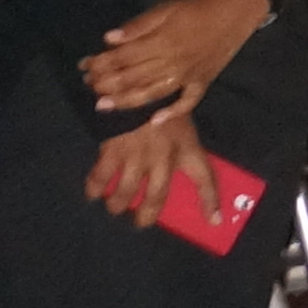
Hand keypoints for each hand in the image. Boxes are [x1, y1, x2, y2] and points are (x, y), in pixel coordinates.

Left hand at [82, 0, 270, 117]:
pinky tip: (154, 122)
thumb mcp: (166, 9)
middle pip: (133, 77)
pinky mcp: (201, 83)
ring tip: (103, 106)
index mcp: (162, 42)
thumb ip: (138, 25)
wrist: (235, 14)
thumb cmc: (196, 9)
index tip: (84, 65)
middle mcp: (172, 63)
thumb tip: (110, 39)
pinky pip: (187, 102)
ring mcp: (187, 76)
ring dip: (125, 101)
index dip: (101, 63)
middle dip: (106, 83)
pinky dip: (172, 113)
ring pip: (152, 93)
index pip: (123, 57)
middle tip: (88, 86)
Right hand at [85, 106, 218, 228]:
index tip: (214, 221)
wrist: (137, 83)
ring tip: (115, 207)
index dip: (211, 200)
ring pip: (126, 191)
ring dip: (118, 204)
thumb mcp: (183, 122)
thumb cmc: (164, 103)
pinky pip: (101, 177)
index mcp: (186, 147)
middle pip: (156, 196)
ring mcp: (137, 154)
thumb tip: (183, 166)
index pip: (205, 178)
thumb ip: (183, 146)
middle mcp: (163, 156)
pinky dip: (95, 188)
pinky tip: (92, 194)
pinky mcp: (113, 149)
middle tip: (139, 223)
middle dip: (146, 215)